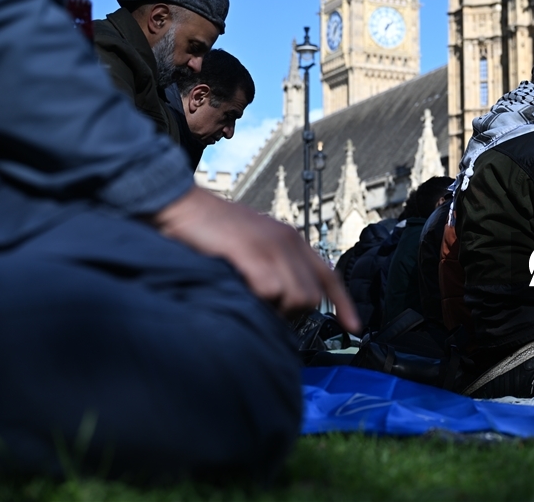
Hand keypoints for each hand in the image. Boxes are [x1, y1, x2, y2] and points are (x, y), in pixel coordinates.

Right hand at [153, 187, 359, 332]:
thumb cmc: (210, 230)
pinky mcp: (250, 252)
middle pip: (311, 296)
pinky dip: (258, 301)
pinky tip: (241, 293)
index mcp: (291, 239)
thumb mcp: (253, 243)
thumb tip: (284, 300)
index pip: (328, 275)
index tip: (354, 328)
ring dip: (275, 311)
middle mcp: (287, 241)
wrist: (180, 205)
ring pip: (295, 298)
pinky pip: (270, 291)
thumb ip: (272, 265)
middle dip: (292, 315)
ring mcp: (270, 246)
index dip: (343, 304)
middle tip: (266, 314)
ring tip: (250, 302)